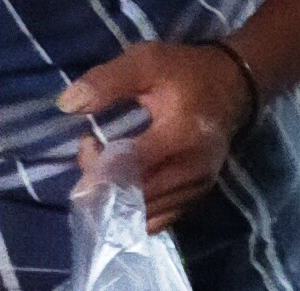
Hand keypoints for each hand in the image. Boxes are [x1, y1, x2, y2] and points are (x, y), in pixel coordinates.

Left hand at [59, 41, 255, 232]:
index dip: (99, 166)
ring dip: (117, 197)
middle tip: (92, 153)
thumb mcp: (146, 62)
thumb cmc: (185, 74)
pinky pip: (160, 219)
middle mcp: (192, 171)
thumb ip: (107, 81)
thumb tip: (67, 105)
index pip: (132, 166)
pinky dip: (135, 211)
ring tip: (106, 167)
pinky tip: (123, 188)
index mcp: (180, 137)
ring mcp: (196, 189)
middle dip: (104, 182)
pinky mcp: (197, 198)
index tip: (86, 143)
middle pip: (136, 195)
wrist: (232, 89)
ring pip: (146, 212)